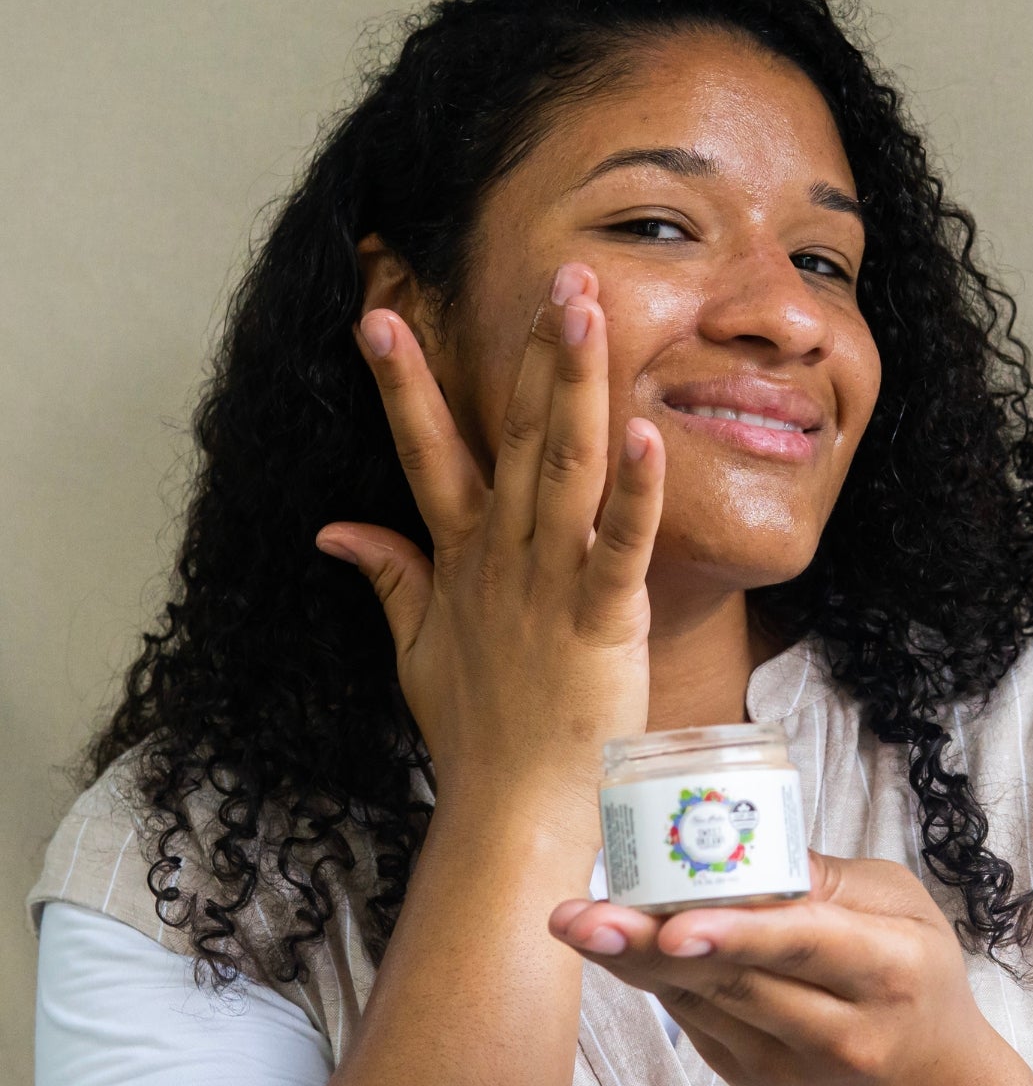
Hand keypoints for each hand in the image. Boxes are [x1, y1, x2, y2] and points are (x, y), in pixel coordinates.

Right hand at [315, 263, 664, 824]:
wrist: (513, 812)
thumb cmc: (475, 734)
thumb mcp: (415, 647)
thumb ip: (385, 576)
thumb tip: (334, 527)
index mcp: (462, 556)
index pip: (425, 451)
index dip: (402, 384)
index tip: (378, 314)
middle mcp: (503, 554)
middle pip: (517, 434)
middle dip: (534, 349)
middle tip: (558, 273)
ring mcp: (549, 582)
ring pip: (563, 465)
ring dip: (575, 383)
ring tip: (587, 310)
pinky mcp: (601, 619)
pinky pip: (619, 545)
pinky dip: (634, 494)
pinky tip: (645, 436)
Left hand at [547, 851, 993, 1085]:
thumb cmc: (916, 976)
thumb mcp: (903, 910)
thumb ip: (829, 880)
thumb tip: (746, 843)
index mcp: (886, 971)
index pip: (801, 946)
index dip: (734, 934)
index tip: (671, 925)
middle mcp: (839, 1031)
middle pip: (732, 982)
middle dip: (649, 946)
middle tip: (581, 917)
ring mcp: (790, 1070)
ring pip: (701, 1005)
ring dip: (631, 961)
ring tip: (574, 923)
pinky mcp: (753, 1083)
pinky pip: (694, 1021)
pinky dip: (653, 978)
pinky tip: (613, 944)